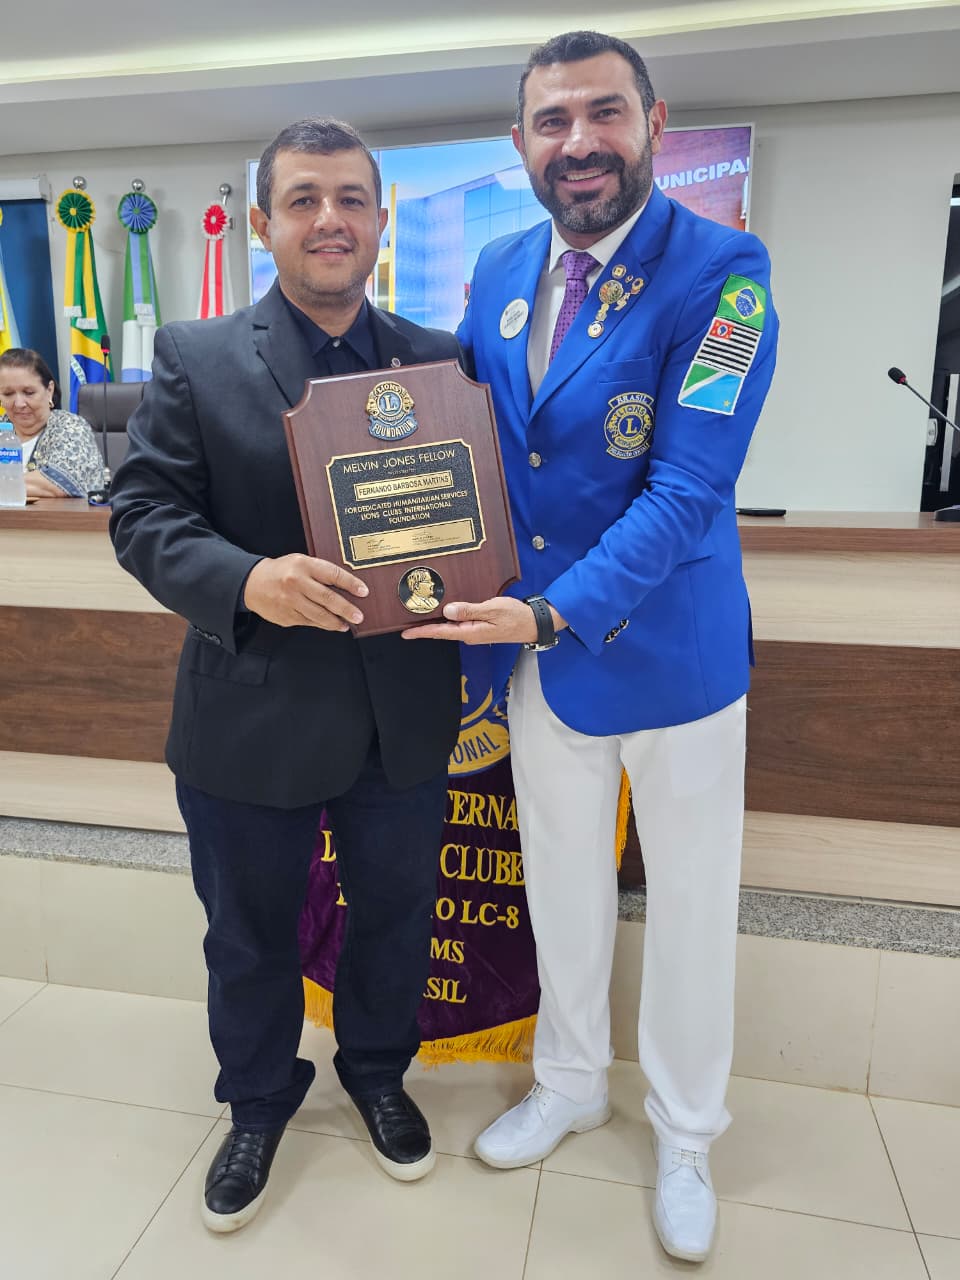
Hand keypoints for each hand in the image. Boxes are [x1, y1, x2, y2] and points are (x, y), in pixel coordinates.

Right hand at [243, 554, 367, 630]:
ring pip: (319, 615)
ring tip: (346, 624)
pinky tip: (330, 624)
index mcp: (303, 565)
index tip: (363, 591)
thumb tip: (346, 587)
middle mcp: (296, 583)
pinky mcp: (287, 616)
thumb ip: (320, 572)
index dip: (350, 584)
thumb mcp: (300, 562)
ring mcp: (290, 601)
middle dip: (346, 609)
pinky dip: (322, 624)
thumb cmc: (281, 571)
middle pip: (327, 598)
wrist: (252, 583)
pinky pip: (309, 622)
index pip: (332, 574)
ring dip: (336, 621)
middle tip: (358, 616)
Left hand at [401, 596, 565, 644]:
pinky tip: (443, 613)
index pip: (441, 632)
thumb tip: (448, 610)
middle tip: (406, 624)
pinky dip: (448, 619)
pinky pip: (459, 624)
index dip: (422, 632)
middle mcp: (470, 634)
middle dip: (424, 628)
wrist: (533, 623)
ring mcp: (474, 632)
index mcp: (471, 632)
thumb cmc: (516, 616)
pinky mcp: (479, 627)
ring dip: (435, 623)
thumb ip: (469, 610)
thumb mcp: (492, 609)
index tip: (405, 633)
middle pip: (442, 631)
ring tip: (419, 617)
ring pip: (450, 627)